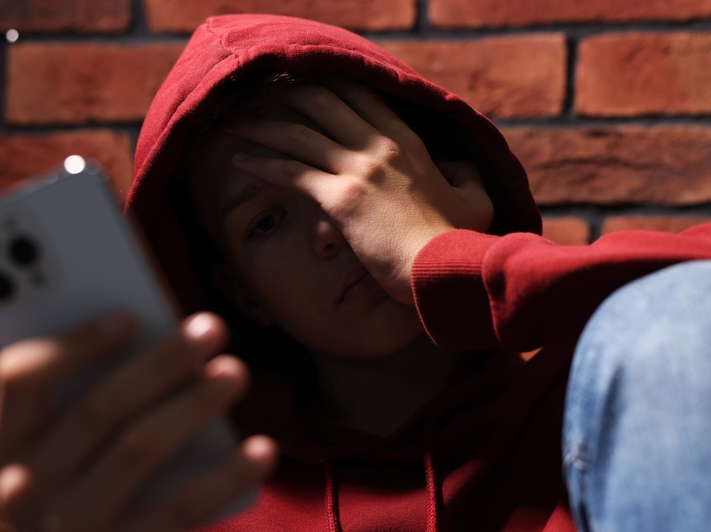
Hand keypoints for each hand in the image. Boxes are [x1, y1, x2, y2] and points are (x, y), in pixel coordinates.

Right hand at [0, 312, 275, 531]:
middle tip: (212, 328)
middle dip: (161, 362)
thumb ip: (85, 402)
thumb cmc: (79, 492)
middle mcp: (23, 486)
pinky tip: (262, 448)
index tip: (131, 314)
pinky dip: (226, 474)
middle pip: (99, 407)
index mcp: (4, 444)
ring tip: (235, 372)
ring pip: (140, 449)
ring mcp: (66, 529)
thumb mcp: (60, 454)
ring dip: (194, 404)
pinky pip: (181, 507)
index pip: (20, 378)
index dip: (76, 342)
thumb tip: (163, 341)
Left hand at [226, 81, 492, 305]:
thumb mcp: (476, 200)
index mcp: (409, 143)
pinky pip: (291, 172)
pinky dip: (261, 163)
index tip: (301, 83)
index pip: (362, 97)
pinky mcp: (341, 200)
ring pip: (300, 134)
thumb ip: (468, 175)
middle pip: (323, 103)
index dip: (328, 84)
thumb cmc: (458, 243)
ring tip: (234, 121)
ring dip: (262, 124)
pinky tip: (238, 160)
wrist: (445, 270)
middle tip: (258, 94)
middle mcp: (381, 147)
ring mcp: (360, 170)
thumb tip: (463, 166)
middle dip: (285, 94)